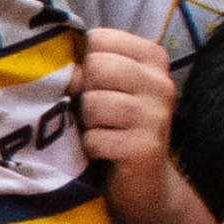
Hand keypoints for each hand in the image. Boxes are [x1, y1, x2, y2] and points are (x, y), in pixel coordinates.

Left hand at [70, 28, 176, 216]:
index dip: (83, 61)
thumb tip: (63, 67)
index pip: (99, 38)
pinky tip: (105, 152)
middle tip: (95, 113)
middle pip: (96, 66)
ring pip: (93, 103)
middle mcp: (160, 83)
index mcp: (153, 58)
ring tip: (101, 133)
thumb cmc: (117, 126)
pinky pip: (94, 138)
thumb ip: (89, 66)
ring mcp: (156, 116)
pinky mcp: (145, 148)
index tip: (92, 83)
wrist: (145, 185)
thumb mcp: (107, 87)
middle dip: (84, 92)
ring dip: (87, 123)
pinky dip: (90, 148)